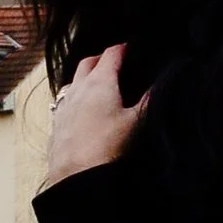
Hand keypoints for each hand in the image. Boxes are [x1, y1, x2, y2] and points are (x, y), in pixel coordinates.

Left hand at [44, 44, 146, 186]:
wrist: (75, 174)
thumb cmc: (107, 146)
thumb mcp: (137, 121)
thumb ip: (150, 98)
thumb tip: (165, 79)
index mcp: (100, 82)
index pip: (111, 54)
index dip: (123, 48)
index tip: (131, 48)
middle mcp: (79, 88)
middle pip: (88, 62)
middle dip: (102, 58)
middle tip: (115, 61)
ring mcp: (65, 104)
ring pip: (74, 80)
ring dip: (86, 75)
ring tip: (99, 82)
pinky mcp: (57, 121)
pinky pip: (66, 100)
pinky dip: (76, 95)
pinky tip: (83, 107)